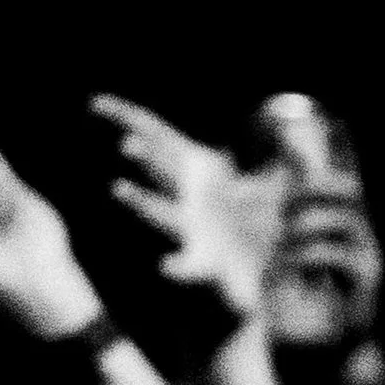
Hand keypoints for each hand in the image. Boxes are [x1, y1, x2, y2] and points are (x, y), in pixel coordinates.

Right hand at [93, 92, 281, 329]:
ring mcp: (194, 232)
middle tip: (128, 142)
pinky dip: (177, 267)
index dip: (128, 117)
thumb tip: (289, 124)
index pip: (161, 137)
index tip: (95, 102)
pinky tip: (166, 265)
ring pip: (163, 213)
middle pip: (161, 169)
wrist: (263, 282)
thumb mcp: (278, 186)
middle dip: (148, 156)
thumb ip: (284, 155)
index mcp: (202, 173)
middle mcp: (190, 200)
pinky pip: (189, 267)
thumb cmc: (262, 228)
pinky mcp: (206, 264)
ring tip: (119, 189)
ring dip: (143, 202)